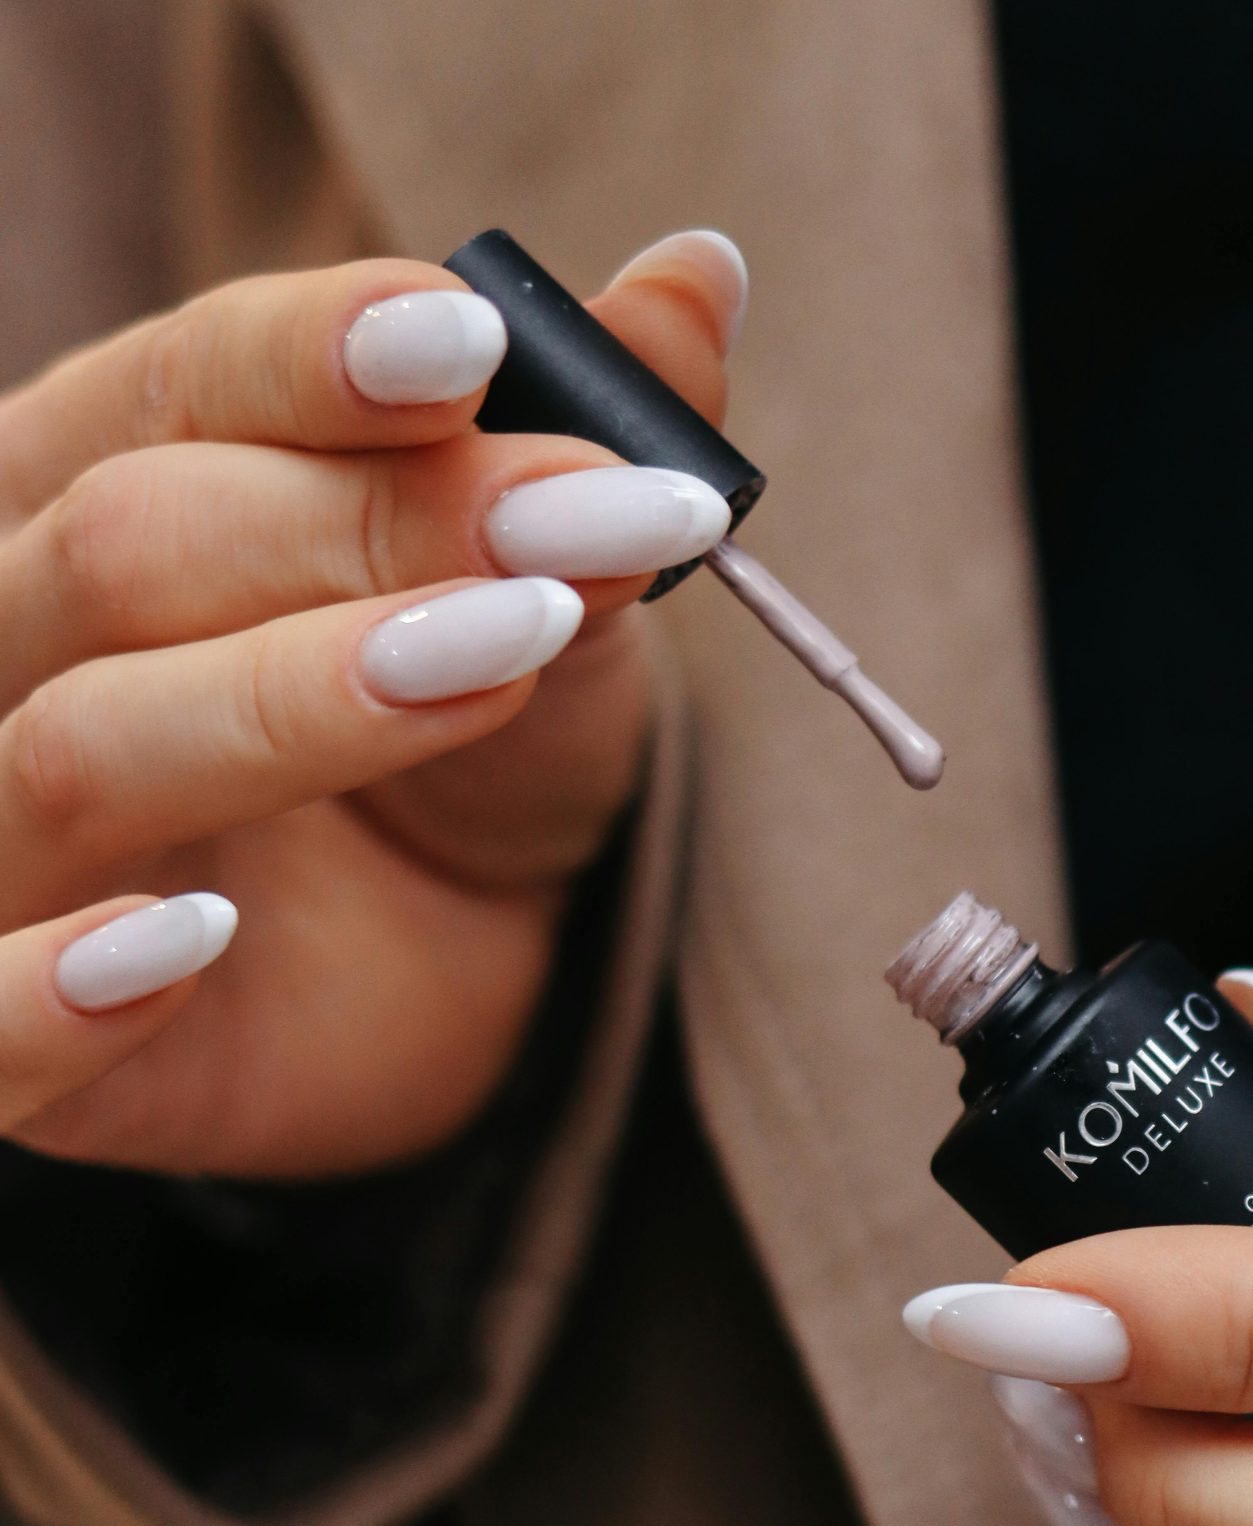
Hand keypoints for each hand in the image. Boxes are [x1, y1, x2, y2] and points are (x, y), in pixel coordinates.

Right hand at [0, 230, 745, 1175]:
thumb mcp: (550, 596)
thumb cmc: (469, 754)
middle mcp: (19, 639)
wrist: (450, 975)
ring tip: (488, 671)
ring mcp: (8, 835)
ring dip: (284, 706)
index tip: (472, 347)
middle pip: (129, 544)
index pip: (178, 381)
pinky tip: (201, 943)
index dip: (317, 354)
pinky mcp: (25, 1038)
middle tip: (567, 557)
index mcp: (110, 481)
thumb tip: (699, 276)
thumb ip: (585, 454)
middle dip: (358, 534)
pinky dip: (70, 983)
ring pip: (80, 742)